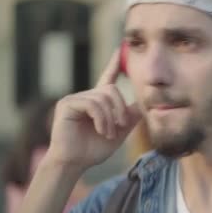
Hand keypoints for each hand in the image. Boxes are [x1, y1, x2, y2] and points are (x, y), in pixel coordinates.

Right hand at [46, 49, 141, 175]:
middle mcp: (86, 97)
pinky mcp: (67, 104)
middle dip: (120, 109)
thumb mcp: (119, 132)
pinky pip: (92, 104)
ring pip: (103, 98)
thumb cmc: (93, 150)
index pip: (107, 78)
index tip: (121, 49)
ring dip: (111, 118)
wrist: (75, 164)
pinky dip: (101, 119)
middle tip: (121, 126)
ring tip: (108, 133)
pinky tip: (101, 130)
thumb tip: (144, 103)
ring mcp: (75, 99)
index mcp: (97, 102)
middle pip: (111, 90)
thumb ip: (130, 116)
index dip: (114, 64)